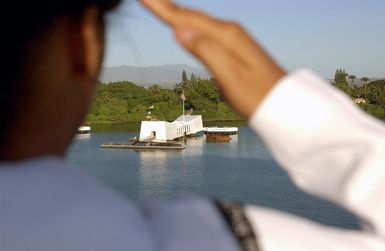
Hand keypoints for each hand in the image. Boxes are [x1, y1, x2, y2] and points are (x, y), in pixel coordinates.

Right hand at [140, 0, 285, 117]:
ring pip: (199, 21)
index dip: (162, 8)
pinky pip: (207, 30)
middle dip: (167, 5)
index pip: (186, 18)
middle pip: (191, 15)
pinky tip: (187, 25)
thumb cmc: (257, 96)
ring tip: (161, 5)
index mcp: (226, 36)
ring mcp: (234, 38)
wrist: (284, 104)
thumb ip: (206, 52)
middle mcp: (230, 32)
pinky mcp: (235, 47)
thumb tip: (179, 30)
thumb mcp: (230, 77)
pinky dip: (192, 23)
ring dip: (178, 12)